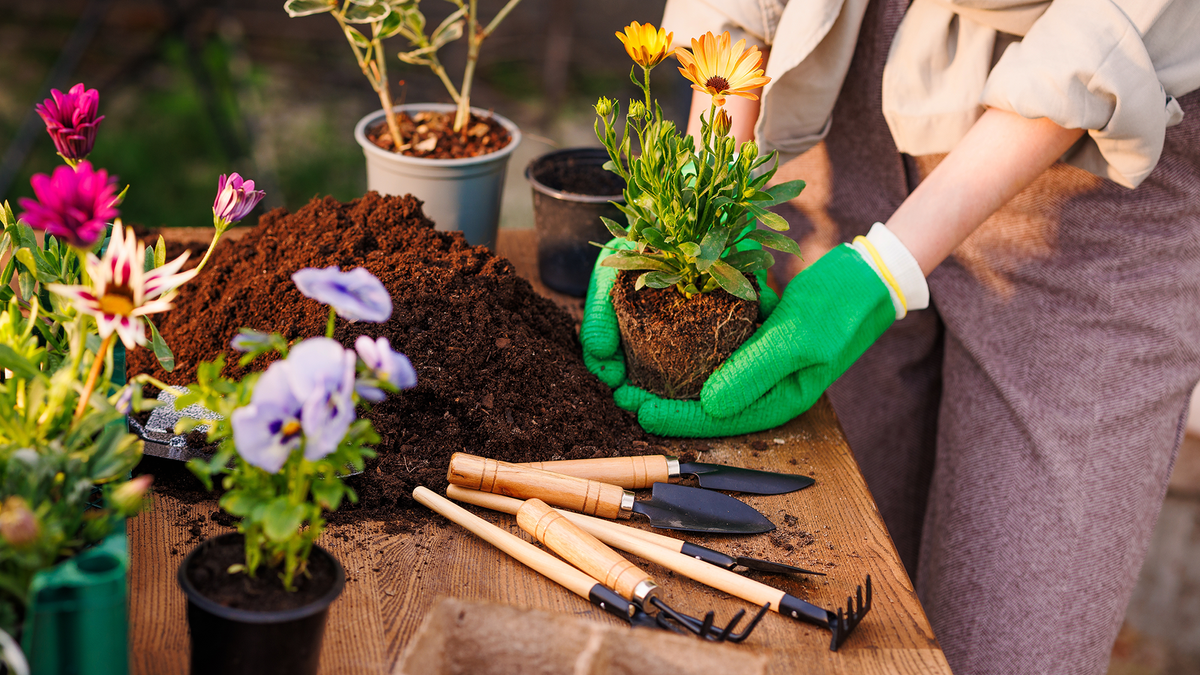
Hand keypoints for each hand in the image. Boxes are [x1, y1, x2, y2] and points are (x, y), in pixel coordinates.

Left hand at [583, 244, 893, 436]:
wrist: (871, 273)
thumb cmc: (842, 306)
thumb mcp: (798, 336)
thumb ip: (754, 369)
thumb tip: (707, 403)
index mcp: (780, 400)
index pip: (718, 419)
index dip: (674, 416)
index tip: (635, 408)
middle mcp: (766, 388)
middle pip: (706, 403)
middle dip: (663, 398)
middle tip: (620, 390)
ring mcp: (760, 363)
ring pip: (705, 375)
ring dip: (668, 372)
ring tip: (630, 367)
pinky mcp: (756, 338)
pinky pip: (715, 348)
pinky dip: (688, 342)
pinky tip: (659, 333)